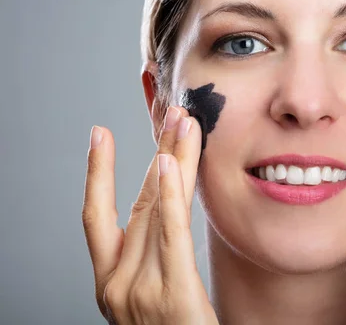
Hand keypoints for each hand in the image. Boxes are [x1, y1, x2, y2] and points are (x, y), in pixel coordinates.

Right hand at [82, 106, 218, 323]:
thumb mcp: (153, 294)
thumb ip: (154, 254)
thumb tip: (167, 205)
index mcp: (109, 284)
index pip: (95, 217)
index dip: (96, 173)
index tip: (100, 134)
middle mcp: (116, 285)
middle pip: (138, 204)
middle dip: (157, 155)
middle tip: (172, 115)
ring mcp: (139, 291)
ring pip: (158, 211)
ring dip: (172, 161)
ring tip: (185, 123)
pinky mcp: (171, 296)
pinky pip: (171, 237)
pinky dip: (171, 197)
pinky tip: (170, 163)